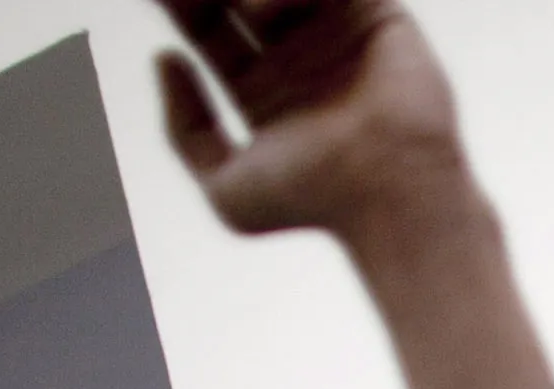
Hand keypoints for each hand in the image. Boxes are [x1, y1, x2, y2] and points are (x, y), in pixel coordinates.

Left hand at [153, 1, 470, 247]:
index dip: (177, 4)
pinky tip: (265, 10)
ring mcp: (336, 35)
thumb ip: (185, 130)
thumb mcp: (225, 190)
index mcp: (262, 89)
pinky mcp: (378, 16)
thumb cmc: (315, 204)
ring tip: (245, 10)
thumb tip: (165, 58)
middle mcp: (297, 58)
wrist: (388, 196)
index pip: (206, 25)